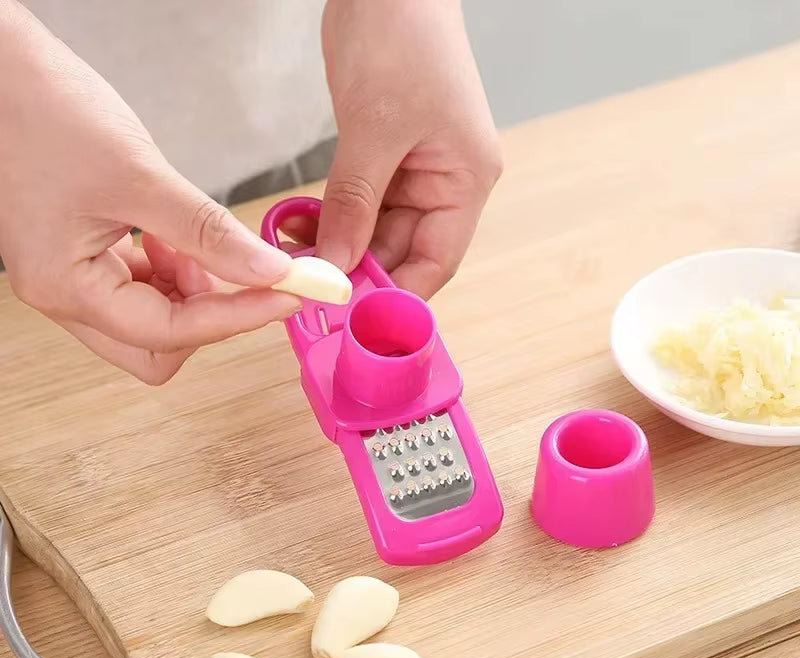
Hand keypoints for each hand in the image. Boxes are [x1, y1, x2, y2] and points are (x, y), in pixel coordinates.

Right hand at [0, 2, 298, 384]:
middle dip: (206, 319)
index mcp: (66, 287)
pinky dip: (172, 272)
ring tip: (195, 243)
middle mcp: (65, 295)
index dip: (236, 317)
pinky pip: (140, 289)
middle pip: (156, 348)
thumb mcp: (139, 176)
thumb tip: (270, 271)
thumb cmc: (41, 110)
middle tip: (240, 276)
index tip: (286, 295)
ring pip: (151, 322)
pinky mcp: (84, 258)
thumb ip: (208, 232)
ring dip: (189, 294)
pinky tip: (175, 236)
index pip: (170, 333)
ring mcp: (73, 279)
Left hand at [308, 0, 501, 298]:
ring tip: (294, 253)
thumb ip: (354, 204)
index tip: (352, 315)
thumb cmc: (400, 38)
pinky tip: (299, 224)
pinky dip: (332, 217)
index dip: (396, 294)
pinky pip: (360, 204)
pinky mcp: (386, 158)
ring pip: (376, 231)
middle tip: (309, 287)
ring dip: (337, 244)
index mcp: (464, 182)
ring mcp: (416, 172)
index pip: (436, 262)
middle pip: (403, 251)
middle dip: (355, 269)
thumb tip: (335, 266)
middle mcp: (446, 184)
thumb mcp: (373, 130)